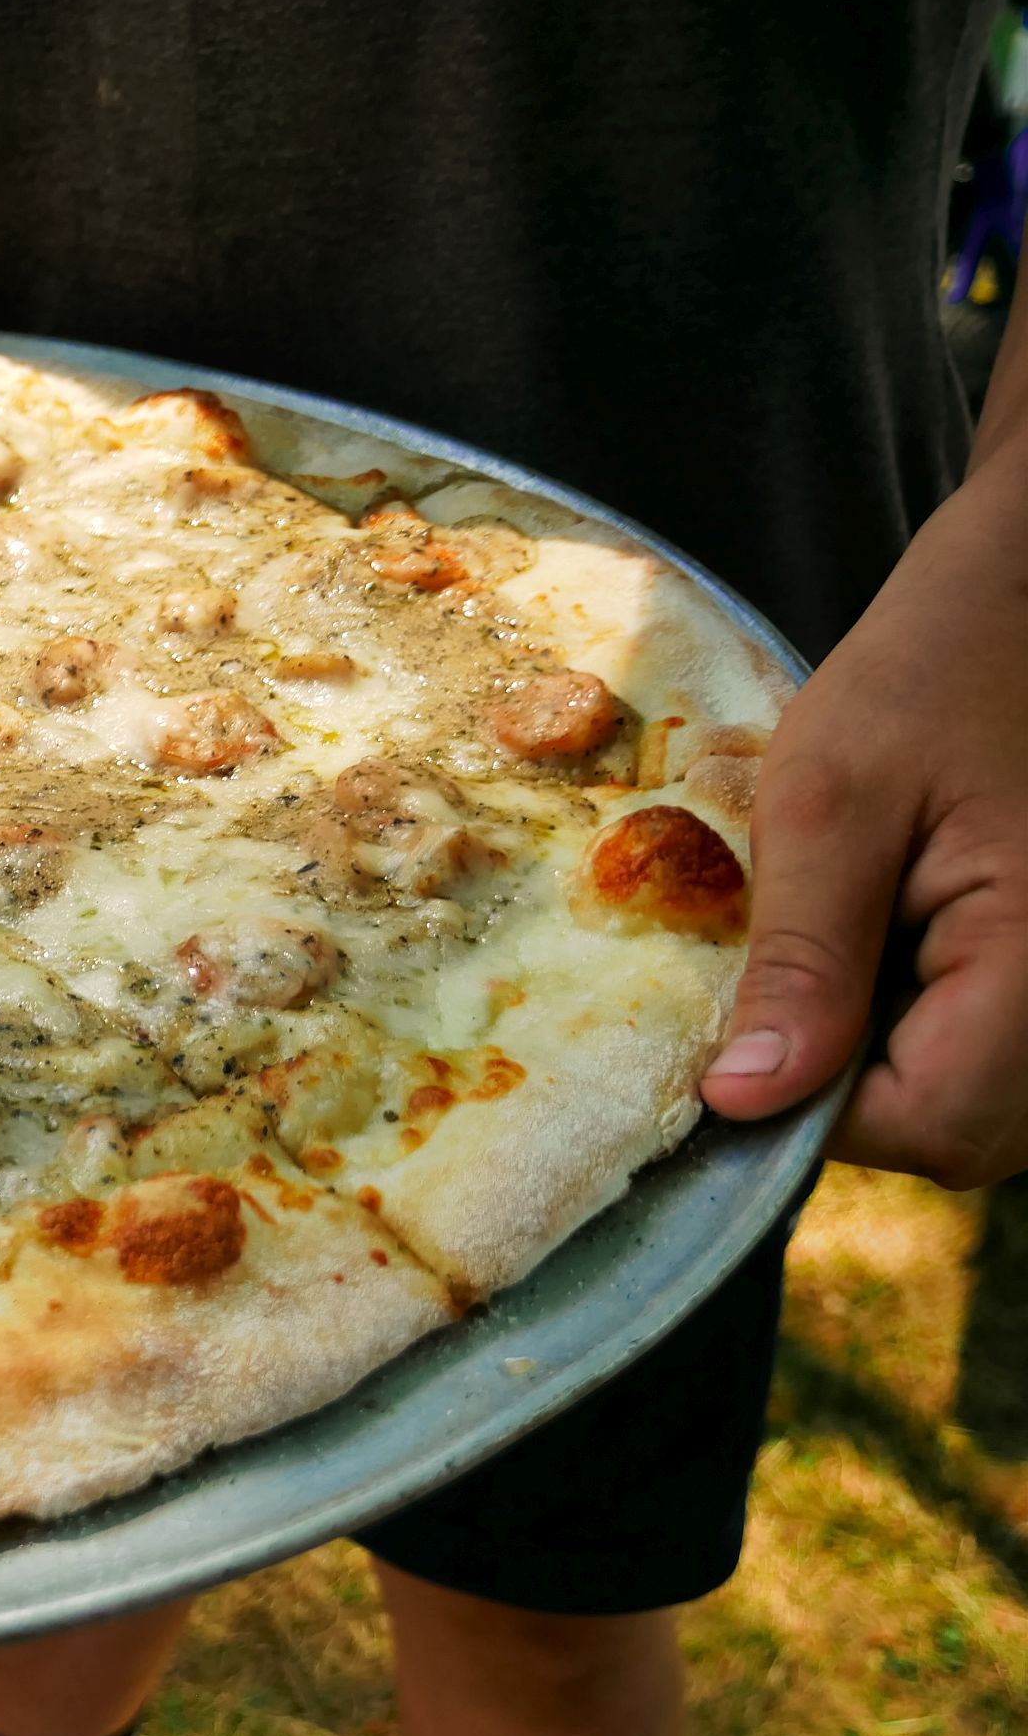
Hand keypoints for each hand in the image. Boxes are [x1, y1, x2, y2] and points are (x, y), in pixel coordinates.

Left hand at [701, 470, 1027, 1186]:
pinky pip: (989, 1050)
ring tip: (850, 933)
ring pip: (974, 1102)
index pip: (934, 1123)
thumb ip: (801, 958)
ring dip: (883, 1051)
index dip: (815, 1108)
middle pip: (957, 1131)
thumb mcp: (832, 800)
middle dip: (847, 1082)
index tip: (736, 1041)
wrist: (1021, 604)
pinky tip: (887, 935)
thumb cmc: (933, 671)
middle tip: (788, 969)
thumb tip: (746, 1097)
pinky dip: (920, 1019)